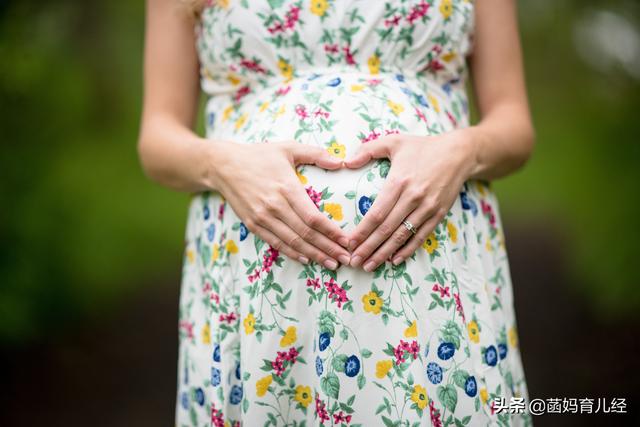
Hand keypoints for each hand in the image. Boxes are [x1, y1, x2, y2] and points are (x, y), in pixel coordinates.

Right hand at [212, 141, 351, 269]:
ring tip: (331, 264)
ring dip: (314, 255)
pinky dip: (292, 253)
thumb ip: (315, 154)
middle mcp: (274, 206)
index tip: (346, 241)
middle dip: (328, 248)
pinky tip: (306, 259)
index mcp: (286, 187)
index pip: (313, 216)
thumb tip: (340, 162)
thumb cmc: (259, 155)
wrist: (223, 166)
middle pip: (306, 234)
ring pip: (292, 242)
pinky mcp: (253, 225)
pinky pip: (276, 243)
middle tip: (346, 259)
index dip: (331, 232)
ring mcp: (262, 218)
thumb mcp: (288, 148)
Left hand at [344, 130, 474, 270]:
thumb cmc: (422, 147)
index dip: (362, 231)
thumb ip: (367, 150)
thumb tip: (345, 163)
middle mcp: (413, 197)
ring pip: (402, 236)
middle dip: (368, 247)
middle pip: (386, 229)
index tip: (349, 243)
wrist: (459, 153)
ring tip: (369, 266)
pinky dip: (407, 250)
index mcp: (399, 181)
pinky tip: (395, 260)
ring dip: (384, 253)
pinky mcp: (438, 214)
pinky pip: (421, 236)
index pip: (376, 213)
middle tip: (354, 261)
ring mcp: (427, 208)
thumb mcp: (393, 142)